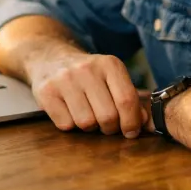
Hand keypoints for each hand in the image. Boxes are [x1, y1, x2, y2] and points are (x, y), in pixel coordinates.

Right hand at [28, 53, 148, 137]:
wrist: (51, 58)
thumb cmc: (88, 75)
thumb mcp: (112, 78)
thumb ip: (130, 99)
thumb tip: (144, 122)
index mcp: (109, 64)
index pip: (127, 100)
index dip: (132, 122)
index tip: (131, 132)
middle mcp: (86, 69)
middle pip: (108, 116)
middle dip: (110, 128)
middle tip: (106, 124)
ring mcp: (64, 79)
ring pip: (86, 123)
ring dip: (89, 127)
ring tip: (87, 114)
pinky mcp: (46, 91)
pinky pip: (65, 125)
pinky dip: (70, 125)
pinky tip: (69, 111)